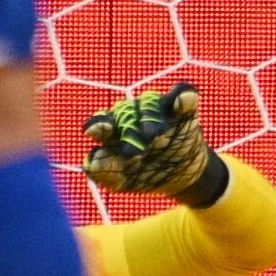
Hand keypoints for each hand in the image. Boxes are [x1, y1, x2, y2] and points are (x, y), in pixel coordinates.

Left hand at [82, 82, 210, 195]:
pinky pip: (184, 94)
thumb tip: (91, 162)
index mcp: (114, 130)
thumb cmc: (143, 176)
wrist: (180, 178)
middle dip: (127, 130)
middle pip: (125, 111)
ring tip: (155, 137)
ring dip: (151, 117)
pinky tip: (183, 101)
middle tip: (133, 152)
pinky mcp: (183, 109)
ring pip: (150, 102)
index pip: (102, 121)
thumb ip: (104, 172)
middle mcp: (133, 114)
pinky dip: (183, 97)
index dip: (98, 124)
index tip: (93, 131)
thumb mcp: (122, 181)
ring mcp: (159, 109)